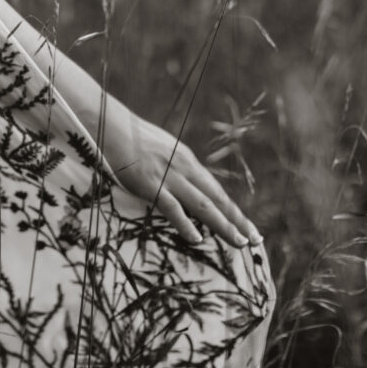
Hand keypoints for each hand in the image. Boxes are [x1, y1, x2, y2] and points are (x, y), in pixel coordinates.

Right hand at [110, 117, 262, 247]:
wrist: (111, 125)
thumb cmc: (130, 136)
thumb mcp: (160, 150)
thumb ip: (172, 166)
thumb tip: (179, 182)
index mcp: (187, 161)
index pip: (216, 191)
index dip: (233, 211)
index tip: (248, 227)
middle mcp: (184, 168)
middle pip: (217, 199)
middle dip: (237, 221)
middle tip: (255, 240)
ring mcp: (168, 177)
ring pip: (202, 205)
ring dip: (223, 225)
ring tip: (239, 242)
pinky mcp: (150, 184)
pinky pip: (171, 207)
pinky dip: (185, 224)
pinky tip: (196, 239)